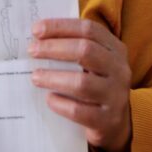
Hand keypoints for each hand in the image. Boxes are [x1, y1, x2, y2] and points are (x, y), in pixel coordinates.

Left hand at [28, 18, 132, 151]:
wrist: (115, 124)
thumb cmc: (96, 86)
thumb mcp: (94, 63)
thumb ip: (74, 48)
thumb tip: (38, 38)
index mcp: (116, 50)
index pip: (89, 30)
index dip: (61, 27)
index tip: (36, 29)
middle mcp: (119, 71)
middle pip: (86, 51)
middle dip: (54, 48)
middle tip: (32, 50)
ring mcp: (115, 96)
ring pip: (81, 83)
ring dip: (53, 77)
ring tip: (35, 76)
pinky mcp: (106, 121)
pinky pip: (78, 111)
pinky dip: (60, 103)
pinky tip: (49, 99)